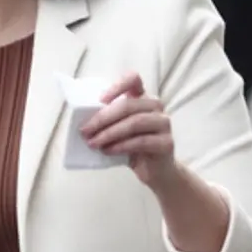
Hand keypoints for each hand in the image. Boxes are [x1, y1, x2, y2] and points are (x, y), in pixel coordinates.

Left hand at [80, 72, 177, 187]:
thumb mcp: (118, 130)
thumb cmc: (133, 147)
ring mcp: (163, 123)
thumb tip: (84, 122)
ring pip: (134, 122)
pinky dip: (121, 146)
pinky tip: (108, 150)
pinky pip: (141, 141)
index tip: (100, 100)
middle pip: (128, 105)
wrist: (155, 171)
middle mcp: (155, 106)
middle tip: (85, 131)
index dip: (117, 86)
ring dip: (109, 133)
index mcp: (142, 98)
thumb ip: (108, 121)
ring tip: (94, 143)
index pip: (133, 80)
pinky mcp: (166, 143)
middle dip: (103, 118)